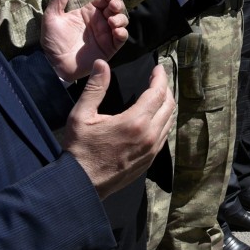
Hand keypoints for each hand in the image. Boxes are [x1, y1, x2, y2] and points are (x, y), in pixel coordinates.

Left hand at [41, 0, 129, 81]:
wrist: (55, 65)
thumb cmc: (53, 41)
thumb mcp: (52, 16)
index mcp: (88, 11)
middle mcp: (99, 21)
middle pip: (116, 8)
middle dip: (118, 4)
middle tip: (113, 6)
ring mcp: (105, 34)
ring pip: (121, 21)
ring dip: (121, 18)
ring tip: (113, 21)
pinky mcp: (110, 47)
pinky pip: (121, 38)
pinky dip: (122, 33)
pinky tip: (116, 31)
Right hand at [63, 60, 174, 199]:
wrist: (81, 184)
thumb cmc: (79, 149)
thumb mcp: (81, 116)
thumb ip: (95, 88)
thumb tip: (102, 64)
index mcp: (135, 122)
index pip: (157, 92)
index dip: (160, 77)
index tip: (158, 68)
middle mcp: (149, 135)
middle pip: (169, 105)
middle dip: (165, 88)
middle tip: (157, 79)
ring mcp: (151, 150)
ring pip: (169, 121)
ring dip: (167, 105)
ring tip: (158, 95)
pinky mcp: (149, 160)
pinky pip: (164, 136)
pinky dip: (164, 121)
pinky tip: (155, 117)